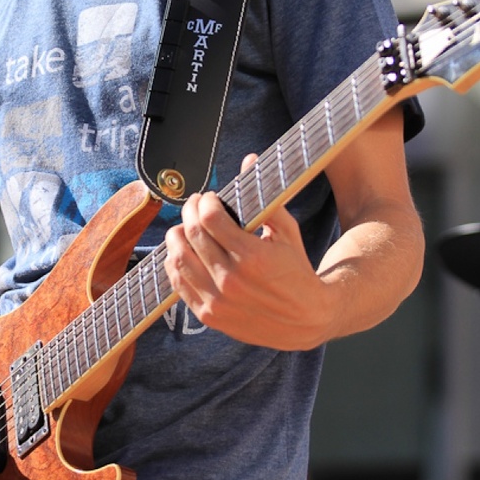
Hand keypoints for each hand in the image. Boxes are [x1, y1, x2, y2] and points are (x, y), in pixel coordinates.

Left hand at [163, 160, 334, 350]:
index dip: (205, 202)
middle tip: (195, 206)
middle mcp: (232, 280)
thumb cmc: (296, 271)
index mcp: (253, 256)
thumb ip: (266, 197)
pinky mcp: (209, 315)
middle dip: (190, 212)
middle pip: (192, 234)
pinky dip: (174, 263)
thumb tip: (249, 160)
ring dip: (176, 236)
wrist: (305, 319)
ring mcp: (217, 300)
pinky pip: (177, 283)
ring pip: (178, 258)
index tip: (209, 198)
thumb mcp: (287, 232)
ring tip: (185, 227)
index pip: (210, 218)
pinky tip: (182, 252)